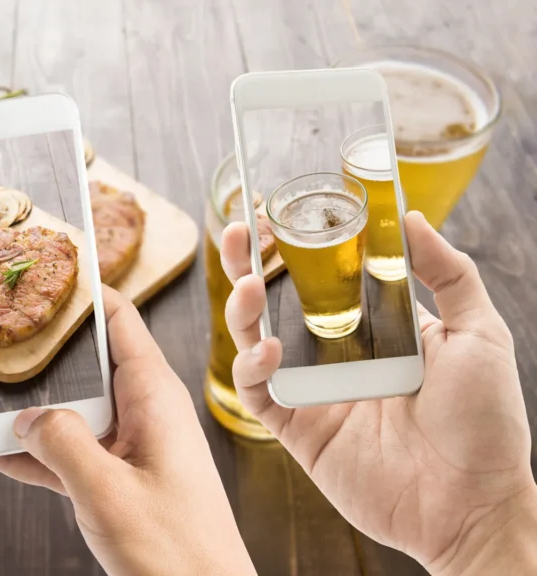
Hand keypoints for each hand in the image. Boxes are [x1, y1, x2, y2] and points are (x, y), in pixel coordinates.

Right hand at [0, 287, 255, 575]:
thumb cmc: (177, 551)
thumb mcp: (111, 493)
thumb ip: (63, 445)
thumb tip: (26, 414)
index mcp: (152, 396)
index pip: (116, 319)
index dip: (76, 290)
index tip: (32, 267)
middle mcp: (135, 412)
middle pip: (71, 362)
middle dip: (19, 345)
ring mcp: (119, 448)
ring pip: (54, 409)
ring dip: (3, 398)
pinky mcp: (105, 482)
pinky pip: (52, 454)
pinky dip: (13, 449)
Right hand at [221, 211, 536, 574]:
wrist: (473, 505)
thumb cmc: (487, 423)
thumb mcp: (481, 335)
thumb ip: (449, 274)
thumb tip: (411, 219)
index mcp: (376, 327)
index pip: (322, 274)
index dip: (295, 243)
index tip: (278, 211)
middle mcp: (337, 354)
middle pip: (277, 300)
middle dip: (249, 264)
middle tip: (240, 232)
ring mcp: (313, 391)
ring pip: (255, 340)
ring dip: (242, 308)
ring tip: (248, 285)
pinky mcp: (298, 429)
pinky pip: (259, 393)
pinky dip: (251, 368)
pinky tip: (267, 349)